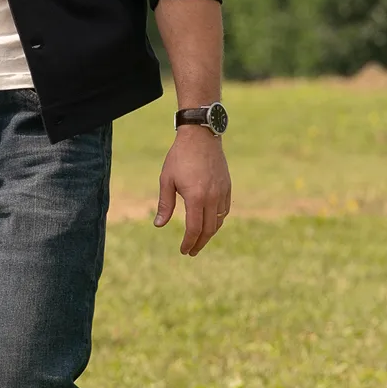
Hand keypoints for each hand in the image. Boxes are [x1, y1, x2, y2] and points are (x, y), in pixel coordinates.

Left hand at [155, 127, 230, 255]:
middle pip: (209, 229)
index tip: (184, 251)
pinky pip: (224, 210)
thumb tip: (159, 225)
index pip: (194, 228)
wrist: (200, 136)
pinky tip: (210, 222)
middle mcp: (212, 197)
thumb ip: (165, 204)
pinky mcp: (227, 187)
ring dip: (209, 233)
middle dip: (200, 243)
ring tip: (199, 239)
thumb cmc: (179, 157)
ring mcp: (222, 192)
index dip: (189, 242)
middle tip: (191, 251)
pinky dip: (218, 220)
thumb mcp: (166, 179)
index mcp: (196, 197)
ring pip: (218, 221)